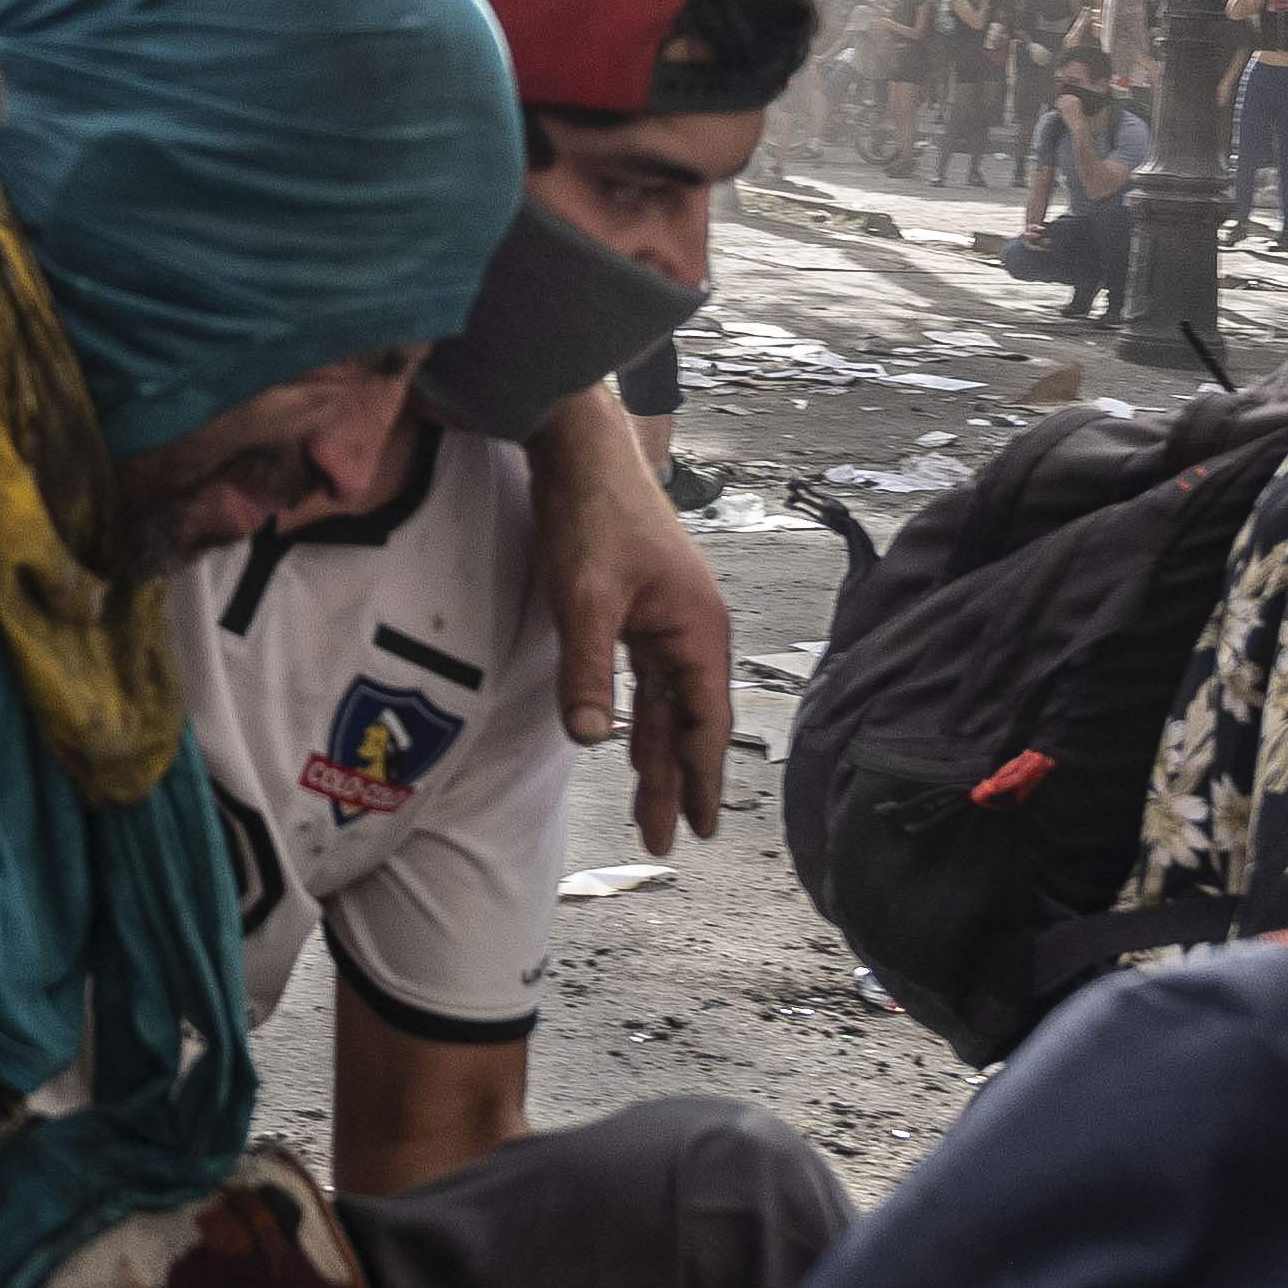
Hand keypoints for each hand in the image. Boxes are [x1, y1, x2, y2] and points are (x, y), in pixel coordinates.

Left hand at [530, 398, 730, 850]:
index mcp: (696, 630)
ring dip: (659, 754)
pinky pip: (647, 678)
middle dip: (678, 781)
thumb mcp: (583, 597)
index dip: (701, 779)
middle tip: (667, 840)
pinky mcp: (641, 606)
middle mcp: (693, 629)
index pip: (705, 723)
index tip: (701, 828)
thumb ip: (588, 670)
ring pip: (667, 703)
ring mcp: (669, 618)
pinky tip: (628, 741)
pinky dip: (641, 716)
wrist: (582, 447)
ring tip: (651, 810)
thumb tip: (594, 740)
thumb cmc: (590, 514)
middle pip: (688, 721)